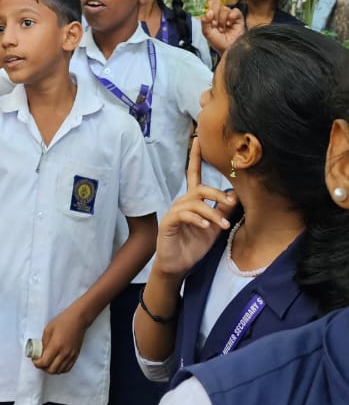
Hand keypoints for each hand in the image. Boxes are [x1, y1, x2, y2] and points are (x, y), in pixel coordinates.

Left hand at [33, 304, 87, 374]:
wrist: (79, 319)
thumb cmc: (63, 321)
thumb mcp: (48, 329)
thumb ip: (44, 343)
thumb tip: (41, 353)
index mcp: (56, 345)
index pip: (44, 362)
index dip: (37, 363)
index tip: (34, 360)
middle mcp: (64, 353)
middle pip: (51, 370)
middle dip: (43, 368)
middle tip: (40, 361)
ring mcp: (71, 356)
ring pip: (59, 371)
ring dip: (51, 369)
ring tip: (48, 363)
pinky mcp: (76, 356)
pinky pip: (67, 369)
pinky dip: (60, 369)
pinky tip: (57, 364)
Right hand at [153, 137, 236, 279]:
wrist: (178, 266)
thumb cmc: (195, 245)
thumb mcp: (214, 226)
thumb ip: (222, 209)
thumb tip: (234, 194)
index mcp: (193, 200)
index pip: (194, 173)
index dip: (196, 156)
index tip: (198, 138)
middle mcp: (183, 202)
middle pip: (200, 188)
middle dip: (218, 193)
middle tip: (231, 203)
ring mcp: (174, 211)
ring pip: (195, 202)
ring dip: (212, 212)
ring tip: (223, 225)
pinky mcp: (169, 223)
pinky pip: (184, 214)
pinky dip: (197, 219)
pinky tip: (206, 227)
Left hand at [200, 0, 244, 53]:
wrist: (229, 49)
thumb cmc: (218, 42)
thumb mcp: (207, 33)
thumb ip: (204, 22)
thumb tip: (208, 12)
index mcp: (213, 15)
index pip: (210, 1)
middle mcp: (221, 13)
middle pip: (216, 3)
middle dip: (214, 14)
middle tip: (214, 25)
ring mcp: (229, 14)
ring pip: (224, 8)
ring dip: (221, 19)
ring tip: (222, 29)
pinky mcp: (238, 17)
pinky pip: (233, 11)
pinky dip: (230, 17)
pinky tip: (230, 24)